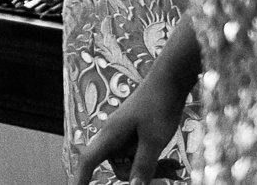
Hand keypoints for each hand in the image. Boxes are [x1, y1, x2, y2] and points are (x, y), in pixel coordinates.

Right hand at [73, 52, 192, 182]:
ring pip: (133, 163)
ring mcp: (124, 135)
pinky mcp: (136, 134)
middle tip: (172, 174)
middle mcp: (113, 136)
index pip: (88, 161)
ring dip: (154, 170)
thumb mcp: (154, 140)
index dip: (80, 178)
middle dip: (142, 177)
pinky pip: (141, 155)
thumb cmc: (159, 106)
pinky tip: (175, 165)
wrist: (169, 81)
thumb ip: (143, 165)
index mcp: (110, 136)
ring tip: (177, 169)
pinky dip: (156, 161)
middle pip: (119, 168)